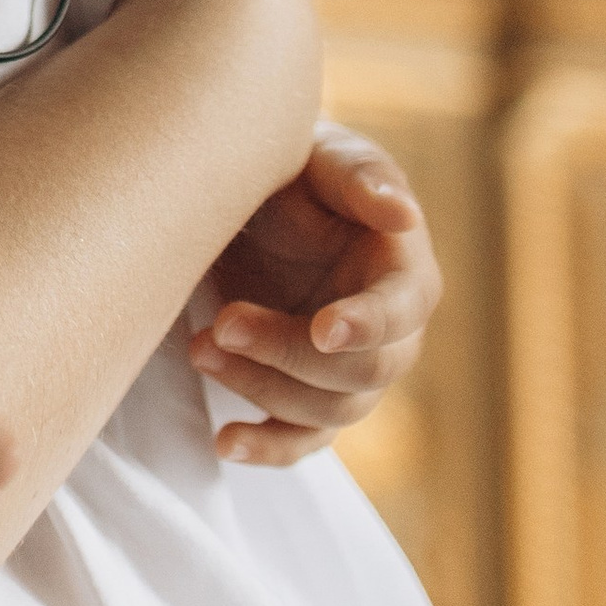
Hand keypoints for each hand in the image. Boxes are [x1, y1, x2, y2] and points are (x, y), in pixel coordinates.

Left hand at [187, 120, 439, 467]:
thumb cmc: (297, 170)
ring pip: (326, 410)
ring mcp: (349, 371)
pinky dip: (266, 448)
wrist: (251, 198)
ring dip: (262, 388)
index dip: (368, 323)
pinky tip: (225, 442)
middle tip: (224, 323)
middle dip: (288, 352)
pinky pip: (300, 440)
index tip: (322, 327)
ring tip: (200, 347)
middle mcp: (389, 332)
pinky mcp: (308, 395)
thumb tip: (403, 213)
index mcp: (405, 270)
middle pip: (361, 372)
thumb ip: (360, 178)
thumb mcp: (324, 156)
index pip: (404, 310)